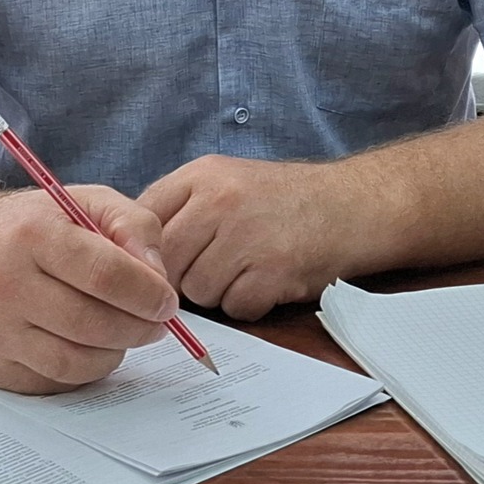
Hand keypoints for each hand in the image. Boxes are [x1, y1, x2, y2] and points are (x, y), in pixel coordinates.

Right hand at [0, 186, 179, 394]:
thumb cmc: (32, 227)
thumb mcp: (84, 202)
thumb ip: (132, 224)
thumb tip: (158, 275)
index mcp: (31, 234)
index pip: (104, 274)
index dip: (147, 293)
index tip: (167, 301)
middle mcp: (4, 283)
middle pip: (92, 324)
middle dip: (139, 328)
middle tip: (157, 324)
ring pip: (76, 362)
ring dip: (114, 352)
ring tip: (122, 332)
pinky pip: (55, 381)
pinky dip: (84, 369)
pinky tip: (87, 345)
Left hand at [142, 155, 379, 320]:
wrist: (353, 205)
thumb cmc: (284, 200)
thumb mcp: (227, 180)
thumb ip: (181, 207)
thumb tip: (131, 250)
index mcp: (201, 175)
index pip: (142, 220)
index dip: (145, 250)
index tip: (160, 262)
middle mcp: (219, 202)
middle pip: (165, 263)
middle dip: (182, 276)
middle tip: (212, 270)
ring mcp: (246, 237)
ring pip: (197, 291)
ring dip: (218, 292)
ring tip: (247, 270)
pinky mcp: (272, 272)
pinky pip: (234, 308)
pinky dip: (248, 305)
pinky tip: (267, 282)